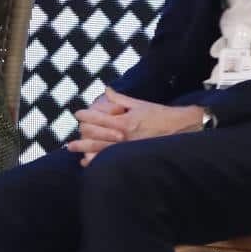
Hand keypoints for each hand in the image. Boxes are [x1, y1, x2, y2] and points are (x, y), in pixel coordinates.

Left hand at [66, 89, 202, 166]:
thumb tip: (107, 90)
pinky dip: (97, 161)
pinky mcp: (132, 156)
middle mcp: (124, 136)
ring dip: (84, 150)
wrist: (181, 128)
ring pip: (100, 151)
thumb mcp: (140, 104)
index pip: (98, 119)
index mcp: (125, 121)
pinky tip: (88, 162)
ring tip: (72, 149)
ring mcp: (127, 148)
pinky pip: (111, 160)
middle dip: (81, 136)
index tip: (78, 114)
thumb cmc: (160, 115)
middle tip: (69, 139)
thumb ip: (120, 99)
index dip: (85, 115)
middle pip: (95, 137)